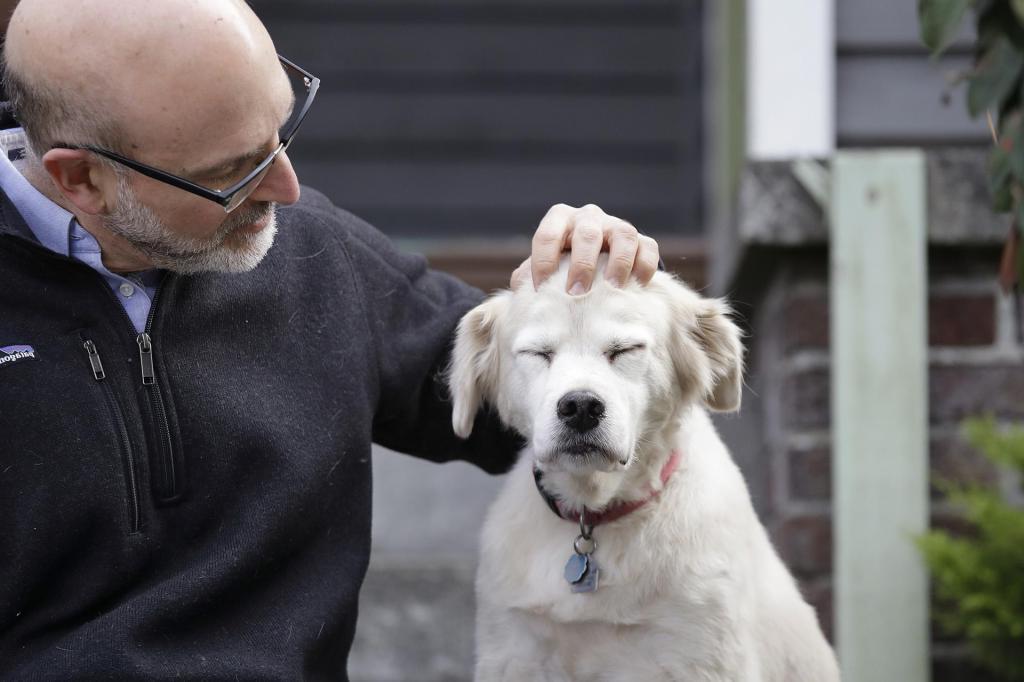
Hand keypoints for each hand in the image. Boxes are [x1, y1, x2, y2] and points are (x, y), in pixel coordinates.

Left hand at [510, 204, 659, 292]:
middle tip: (576, 293)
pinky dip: (644, 265)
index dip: (542, 262)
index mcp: (559, 219)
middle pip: (587, 234)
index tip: (541, 289)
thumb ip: (528, 275)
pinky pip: (648, 247)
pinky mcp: (641, 240)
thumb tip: (523, 288)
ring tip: (612, 288)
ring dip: (618, 263)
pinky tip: (638, 284)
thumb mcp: (543, 266)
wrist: (594, 262)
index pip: (547, 235)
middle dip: (582, 264)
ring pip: (623, 235)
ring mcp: (616, 226)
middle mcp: (588, 217)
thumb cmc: (560, 266)